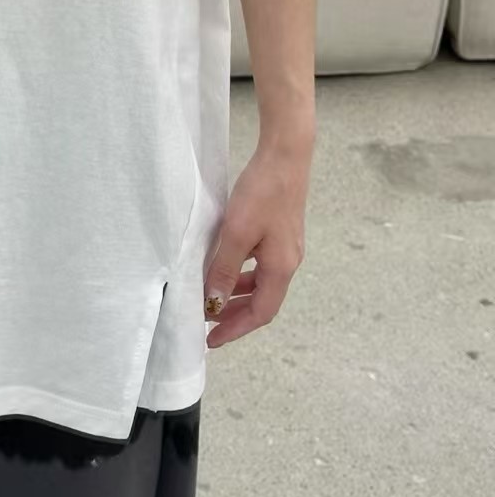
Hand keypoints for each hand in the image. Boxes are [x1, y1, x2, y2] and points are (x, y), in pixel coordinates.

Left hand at [202, 136, 311, 348]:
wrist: (285, 156)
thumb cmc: (261, 193)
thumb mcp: (236, 233)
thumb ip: (225, 269)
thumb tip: (214, 303)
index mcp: (281, 268)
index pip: (260, 313)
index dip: (236, 328)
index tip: (212, 340)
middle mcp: (288, 262)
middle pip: (263, 301)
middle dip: (235, 315)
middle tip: (207, 324)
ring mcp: (286, 247)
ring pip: (261, 283)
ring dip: (238, 294)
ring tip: (212, 299)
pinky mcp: (280, 233)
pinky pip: (260, 265)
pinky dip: (242, 274)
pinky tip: (225, 268)